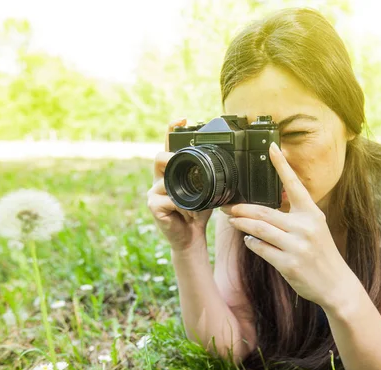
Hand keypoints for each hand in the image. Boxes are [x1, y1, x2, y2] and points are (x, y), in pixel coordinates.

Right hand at [146, 118, 212, 251]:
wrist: (191, 238)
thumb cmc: (198, 213)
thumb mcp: (207, 191)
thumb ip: (209, 176)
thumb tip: (227, 163)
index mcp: (172, 172)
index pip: (168, 146)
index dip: (171, 130)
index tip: (181, 119)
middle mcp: (159, 179)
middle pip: (160, 157)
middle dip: (173, 158)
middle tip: (187, 166)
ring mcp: (154, 192)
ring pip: (166, 180)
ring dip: (185, 192)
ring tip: (195, 206)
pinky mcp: (153, 206)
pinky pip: (168, 199)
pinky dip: (183, 207)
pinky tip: (188, 214)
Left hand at [220, 142, 347, 307]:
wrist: (336, 284)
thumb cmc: (321, 254)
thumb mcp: (315, 229)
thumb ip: (296, 216)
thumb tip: (267, 206)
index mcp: (312, 214)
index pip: (295, 184)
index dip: (282, 165)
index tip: (271, 147)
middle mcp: (305, 227)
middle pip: (265, 211)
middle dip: (242, 208)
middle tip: (227, 205)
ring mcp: (297, 246)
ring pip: (259, 229)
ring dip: (241, 224)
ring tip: (232, 220)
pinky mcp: (289, 264)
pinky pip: (261, 248)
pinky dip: (252, 242)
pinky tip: (249, 240)